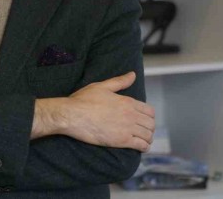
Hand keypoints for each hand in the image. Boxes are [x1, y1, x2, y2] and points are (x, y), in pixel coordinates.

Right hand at [34, 72, 154, 151]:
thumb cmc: (83, 100)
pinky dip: (144, 147)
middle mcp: (130, 115)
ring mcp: (127, 128)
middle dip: (149, 128)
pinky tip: (141, 147)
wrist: (71, 115)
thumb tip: (133, 74)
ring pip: (148, 135)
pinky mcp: (121, 141)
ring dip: (147, 138)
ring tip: (142, 140)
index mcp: (127, 101)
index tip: (143, 120)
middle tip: (143, 131)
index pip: (149, 111)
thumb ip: (119, 81)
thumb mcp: (101, 86)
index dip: (149, 116)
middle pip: (150, 124)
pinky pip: (141, 145)